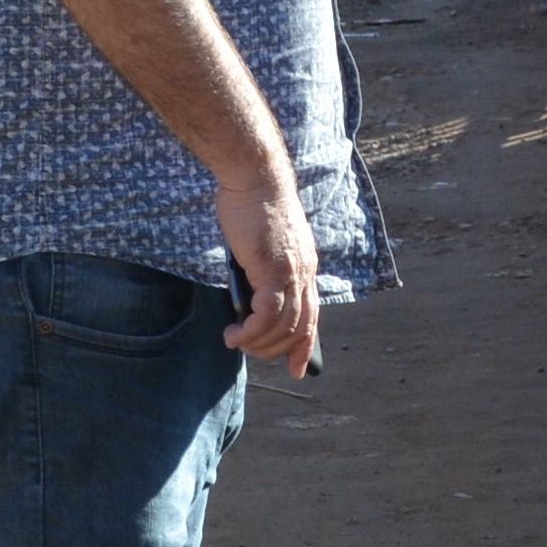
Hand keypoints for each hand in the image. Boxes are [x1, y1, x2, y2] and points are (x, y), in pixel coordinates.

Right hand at [216, 169, 322, 377]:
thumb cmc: (251, 204)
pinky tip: (234, 333)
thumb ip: (260, 270)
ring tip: (236, 342)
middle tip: (249, 350)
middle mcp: (304, 272)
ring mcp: (291, 272)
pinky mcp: (273, 269)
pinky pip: (267, 314)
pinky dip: (251, 331)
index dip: (304, 346)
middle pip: (299, 326)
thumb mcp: (261, 244)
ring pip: (283, 325)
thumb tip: (246, 297)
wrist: (255, 176)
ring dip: (258, 343)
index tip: (298, 370)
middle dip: (276, 349)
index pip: (311, 315)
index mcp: (305, 266)